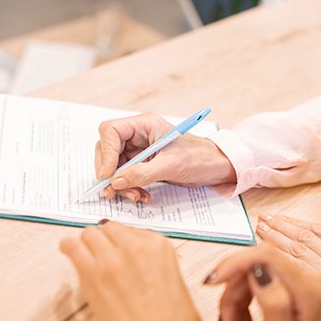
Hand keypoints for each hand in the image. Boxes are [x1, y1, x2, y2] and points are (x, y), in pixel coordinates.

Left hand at [60, 221, 206, 320]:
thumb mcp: (175, 282)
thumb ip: (154, 264)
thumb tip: (138, 264)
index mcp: (159, 245)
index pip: (131, 230)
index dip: (122, 242)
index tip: (119, 252)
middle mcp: (134, 245)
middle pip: (108, 228)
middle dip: (104, 241)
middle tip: (102, 257)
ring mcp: (111, 257)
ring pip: (89, 234)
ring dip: (87, 244)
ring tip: (85, 257)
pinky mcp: (91, 273)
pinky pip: (71, 246)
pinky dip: (68, 248)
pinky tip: (68, 253)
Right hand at [95, 113, 235, 202]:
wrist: (215, 168)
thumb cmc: (199, 158)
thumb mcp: (170, 166)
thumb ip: (141, 173)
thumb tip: (115, 181)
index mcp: (144, 124)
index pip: (110, 131)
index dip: (105, 153)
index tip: (108, 175)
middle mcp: (137, 135)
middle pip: (107, 150)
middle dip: (110, 173)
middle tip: (114, 191)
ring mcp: (138, 150)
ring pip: (114, 167)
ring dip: (120, 185)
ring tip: (135, 196)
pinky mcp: (141, 164)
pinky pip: (124, 176)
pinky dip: (129, 188)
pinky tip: (141, 195)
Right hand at [209, 245, 320, 320]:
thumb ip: (273, 303)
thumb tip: (260, 271)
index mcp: (307, 289)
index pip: (265, 256)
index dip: (235, 264)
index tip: (213, 281)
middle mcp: (305, 279)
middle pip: (254, 264)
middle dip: (232, 289)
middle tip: (225, 318)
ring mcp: (295, 281)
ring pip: (248, 273)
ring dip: (233, 299)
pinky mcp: (285, 286)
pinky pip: (251, 281)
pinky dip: (239, 301)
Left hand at [255, 214, 320, 320]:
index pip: (317, 231)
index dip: (293, 222)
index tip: (277, 218)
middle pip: (302, 238)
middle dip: (279, 227)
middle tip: (263, 220)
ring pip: (292, 250)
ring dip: (272, 238)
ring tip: (260, 230)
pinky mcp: (309, 292)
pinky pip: (285, 268)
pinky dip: (271, 258)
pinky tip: (261, 252)